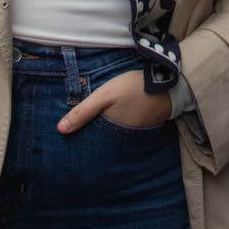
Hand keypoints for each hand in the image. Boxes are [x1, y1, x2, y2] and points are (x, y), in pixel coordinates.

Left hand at [57, 71, 171, 133]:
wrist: (168, 86)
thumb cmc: (133, 89)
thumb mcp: (105, 96)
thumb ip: (83, 111)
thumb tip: (60, 130)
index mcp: (111, 136)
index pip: (90, 143)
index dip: (79, 139)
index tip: (67, 136)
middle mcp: (122, 142)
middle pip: (100, 140)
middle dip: (89, 135)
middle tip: (77, 128)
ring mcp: (133, 135)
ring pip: (112, 134)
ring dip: (104, 129)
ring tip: (92, 122)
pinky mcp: (142, 126)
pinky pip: (124, 129)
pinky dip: (117, 124)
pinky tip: (113, 116)